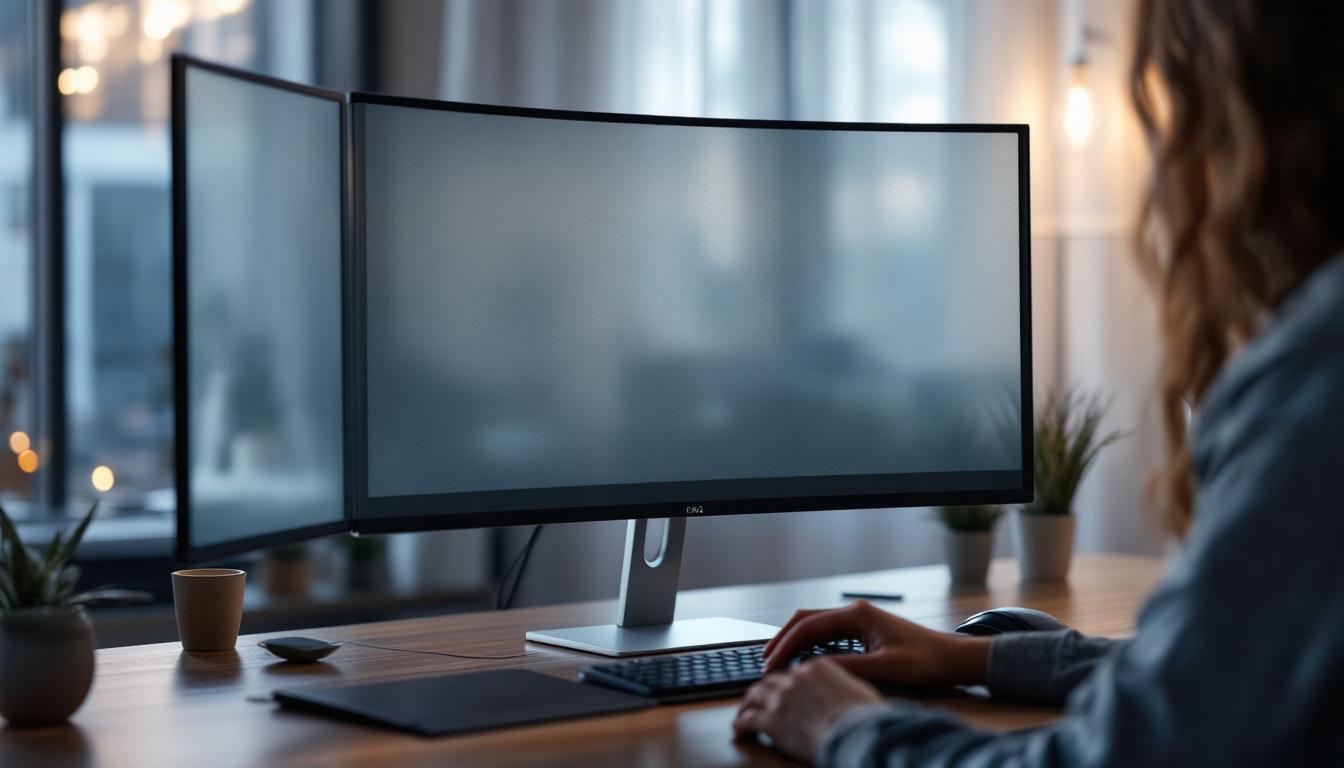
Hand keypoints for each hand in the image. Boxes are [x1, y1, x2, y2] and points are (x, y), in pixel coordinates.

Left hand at [733, 658, 882, 759]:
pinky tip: (739, 730)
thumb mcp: (859, 689)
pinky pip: (747, 719)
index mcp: (817, 667)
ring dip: (747, 704)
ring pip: (753, 695)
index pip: (794, 671)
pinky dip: (741, 724)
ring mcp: (781, 698)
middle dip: (762, 689)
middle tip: (757, 697)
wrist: (857, 732)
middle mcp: (796, 678)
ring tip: (743, 712)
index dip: (786, 681)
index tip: (783, 687)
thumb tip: (843, 689)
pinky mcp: (771, 719)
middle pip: (770, 679)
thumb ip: (843, 684)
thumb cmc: (866, 716)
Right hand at [762, 600, 989, 686]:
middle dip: (782, 640)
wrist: (952, 658)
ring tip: (778, 662)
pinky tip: (804, 661)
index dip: (785, 646)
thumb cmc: (926, 661)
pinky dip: (810, 646)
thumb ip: (849, 667)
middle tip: (765, 662)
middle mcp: (855, 612)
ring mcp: (858, 620)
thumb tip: (812, 670)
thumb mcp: (886, 668)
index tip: (771, 666)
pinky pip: (827, 635)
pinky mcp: (863, 631)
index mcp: (857, 615)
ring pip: (815, 626)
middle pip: (805, 621)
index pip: (808, 626)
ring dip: (794, 642)